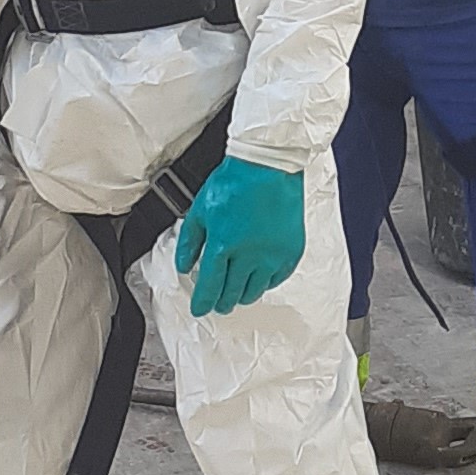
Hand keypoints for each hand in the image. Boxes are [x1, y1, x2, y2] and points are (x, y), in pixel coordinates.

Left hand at [174, 157, 308, 316]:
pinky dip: (264, 283)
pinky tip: (257, 277)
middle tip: (217, 302)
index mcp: (223, 244)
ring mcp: (273, 256)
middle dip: (221, 302)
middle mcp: (249, 255)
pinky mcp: (290, 252)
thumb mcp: (201, 208)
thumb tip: (185, 266)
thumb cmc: (235, 181)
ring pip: (254, 292)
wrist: (269, 165)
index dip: (202, 303)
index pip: (210, 287)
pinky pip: (275, 281)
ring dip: (241, 295)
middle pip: (231, 294)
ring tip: (236, 291)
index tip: (199, 309)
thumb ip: (190, 241)